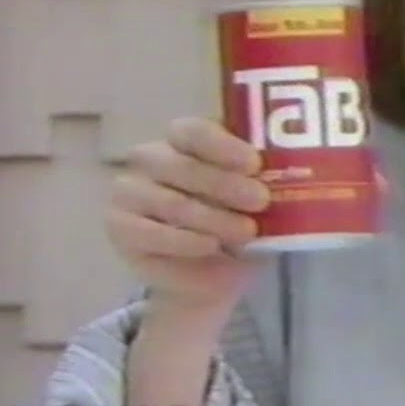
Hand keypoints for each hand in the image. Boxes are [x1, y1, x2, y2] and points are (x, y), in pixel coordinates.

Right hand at [107, 117, 270, 312]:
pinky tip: (210, 246)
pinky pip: (152, 233)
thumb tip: (285, 177)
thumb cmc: (233, 222)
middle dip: (226, 184)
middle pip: (183, 166)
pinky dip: (185, 241)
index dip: (222, 145)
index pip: (192, 131)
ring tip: (247, 231)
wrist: (209, 274)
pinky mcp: (119, 227)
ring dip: (213, 218)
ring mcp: (129, 192)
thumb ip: (258, 183)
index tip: (255, 163)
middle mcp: (149, 158)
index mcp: (181, 140)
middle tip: (261, 200)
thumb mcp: (251, 202)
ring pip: (172, 202)